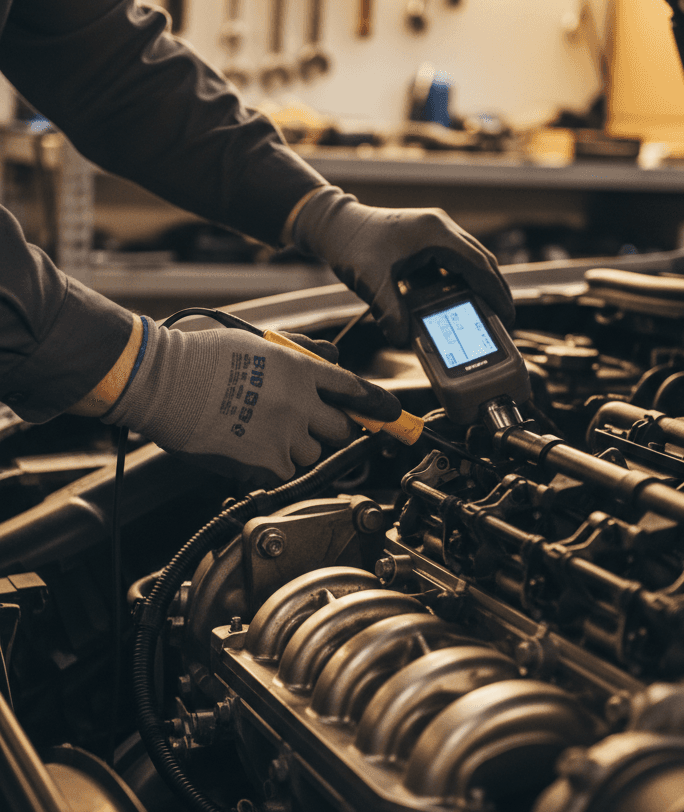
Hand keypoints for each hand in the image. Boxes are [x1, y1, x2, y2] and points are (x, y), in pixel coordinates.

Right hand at [102, 319, 400, 481]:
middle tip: (305, 424)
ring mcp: (284, 434)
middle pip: (340, 428)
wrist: (163, 382)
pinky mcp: (265, 462)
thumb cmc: (199, 356)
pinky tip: (249, 447)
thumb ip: (299, 351)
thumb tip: (330, 357)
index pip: (353, 389)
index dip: (376, 405)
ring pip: (312, 452)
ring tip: (262, 431)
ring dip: (297, 446)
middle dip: (329, 428)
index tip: (392, 416)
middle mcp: (299, 402)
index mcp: (299, 368)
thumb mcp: (256, 340)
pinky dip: (273, 466)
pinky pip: (286, 471)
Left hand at [291, 187, 514, 345]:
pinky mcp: (425, 240)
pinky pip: (451, 263)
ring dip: (477, 286)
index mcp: (436, 233)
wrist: (334, 225)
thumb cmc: (351, 244)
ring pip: (468, 261)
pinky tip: (456, 304)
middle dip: (494, 290)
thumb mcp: (371, 282)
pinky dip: (458, 283)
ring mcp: (434, 232)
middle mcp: (440, 228)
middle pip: (481, 261)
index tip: (506, 314)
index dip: (496, 290)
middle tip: (503, 319)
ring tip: (485, 313)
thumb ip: (390, 312)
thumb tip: (403, 340)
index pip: (479, 264)